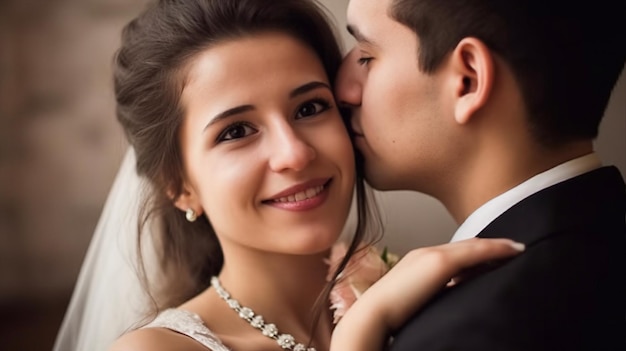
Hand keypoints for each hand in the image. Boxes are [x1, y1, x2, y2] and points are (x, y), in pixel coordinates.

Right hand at [330, 238, 524, 350]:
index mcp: (416, 263)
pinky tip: (515, 250)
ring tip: (517, 248)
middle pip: (464, 246)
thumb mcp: (413, 303)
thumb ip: (429, 297)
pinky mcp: (441, 262)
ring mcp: (433, 255)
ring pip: (472, 246)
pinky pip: (477, 251)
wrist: (375, 314)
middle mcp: (425, 253)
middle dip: (488, 246)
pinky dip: (497, 249)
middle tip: (512, 248)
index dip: (473, 255)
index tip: (491, 260)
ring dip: (496, 246)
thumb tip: (444, 304)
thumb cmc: (390, 315)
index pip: (452, 255)